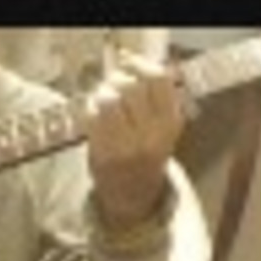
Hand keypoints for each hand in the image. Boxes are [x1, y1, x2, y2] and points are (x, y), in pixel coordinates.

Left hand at [85, 50, 184, 231]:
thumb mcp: (165, 130)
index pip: (158, 82)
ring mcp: (124, 145)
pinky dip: (91, 109)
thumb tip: (148, 65)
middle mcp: (149, 135)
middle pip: (131, 88)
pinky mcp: (101, 152)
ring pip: (109, 100)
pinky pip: (92, 118)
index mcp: (169, 126)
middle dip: (119, 79)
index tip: (131, 63)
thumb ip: (161, 100)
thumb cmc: (148, 155)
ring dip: (103, 92)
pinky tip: (94, 113)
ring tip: (104, 97)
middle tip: (114, 81)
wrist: (134, 197)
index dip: (142, 66)